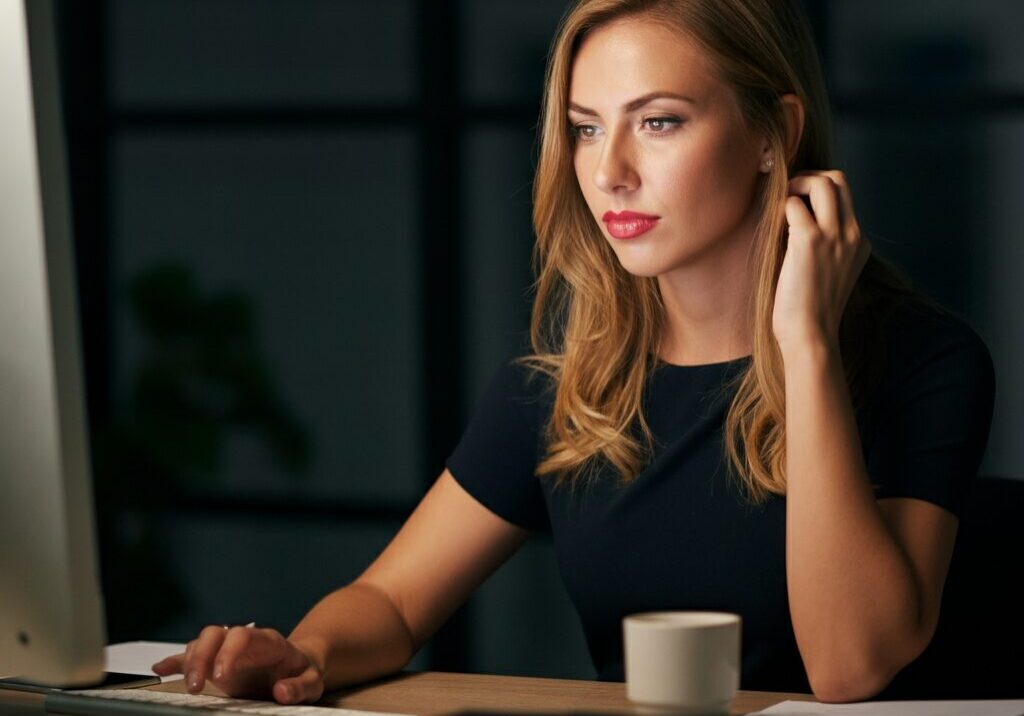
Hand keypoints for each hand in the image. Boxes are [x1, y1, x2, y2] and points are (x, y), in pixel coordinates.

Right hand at [151, 625, 324, 704]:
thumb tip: (281, 690)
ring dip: (189, 661)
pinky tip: (159, 668)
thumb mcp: (311, 681)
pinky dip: (174, 661)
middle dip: (201, 656)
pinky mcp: (216, 662)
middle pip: (214, 634)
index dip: (228, 652)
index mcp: (267, 641)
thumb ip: (299, 686)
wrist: (298, 667)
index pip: (242, 635)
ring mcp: (226, 650)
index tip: (221, 675)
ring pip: (201, 642)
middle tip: (197, 685)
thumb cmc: (304, 672)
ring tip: (189, 687)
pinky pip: (191, 655)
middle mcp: (242, 640)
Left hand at [772, 170, 870, 351]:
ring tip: (780, 206)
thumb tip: (793, 224)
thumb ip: (823, 248)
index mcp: (859, 242)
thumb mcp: (827, 273)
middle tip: (788, 197)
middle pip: (839, 179)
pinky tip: (772, 226)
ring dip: (796, 185)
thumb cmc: (809, 311)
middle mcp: (852, 234)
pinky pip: (792, 205)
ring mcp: (834, 236)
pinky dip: (779, 207)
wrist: (810, 336)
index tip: (796, 202)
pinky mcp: (810, 242)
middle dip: (810, 178)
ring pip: (823, 182)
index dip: (817, 191)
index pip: (845, 195)